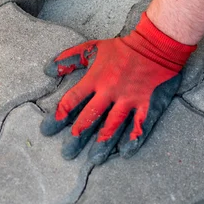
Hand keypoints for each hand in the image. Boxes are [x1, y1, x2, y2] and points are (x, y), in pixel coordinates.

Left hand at [40, 12, 195, 164]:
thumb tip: (48, 70)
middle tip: (67, 151)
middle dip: (78, 134)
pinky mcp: (146, 103)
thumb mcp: (92, 48)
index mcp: (95, 78)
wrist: (154, 45)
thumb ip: (70, 59)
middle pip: (91, 116)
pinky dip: (132, 138)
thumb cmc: (121, 48)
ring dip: (102, 142)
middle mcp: (110, 91)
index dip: (61, 113)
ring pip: (113, 124)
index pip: (73, 98)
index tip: (50, 127)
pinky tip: (125, 152)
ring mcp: (129, 98)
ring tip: (92, 158)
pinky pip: (139, 124)